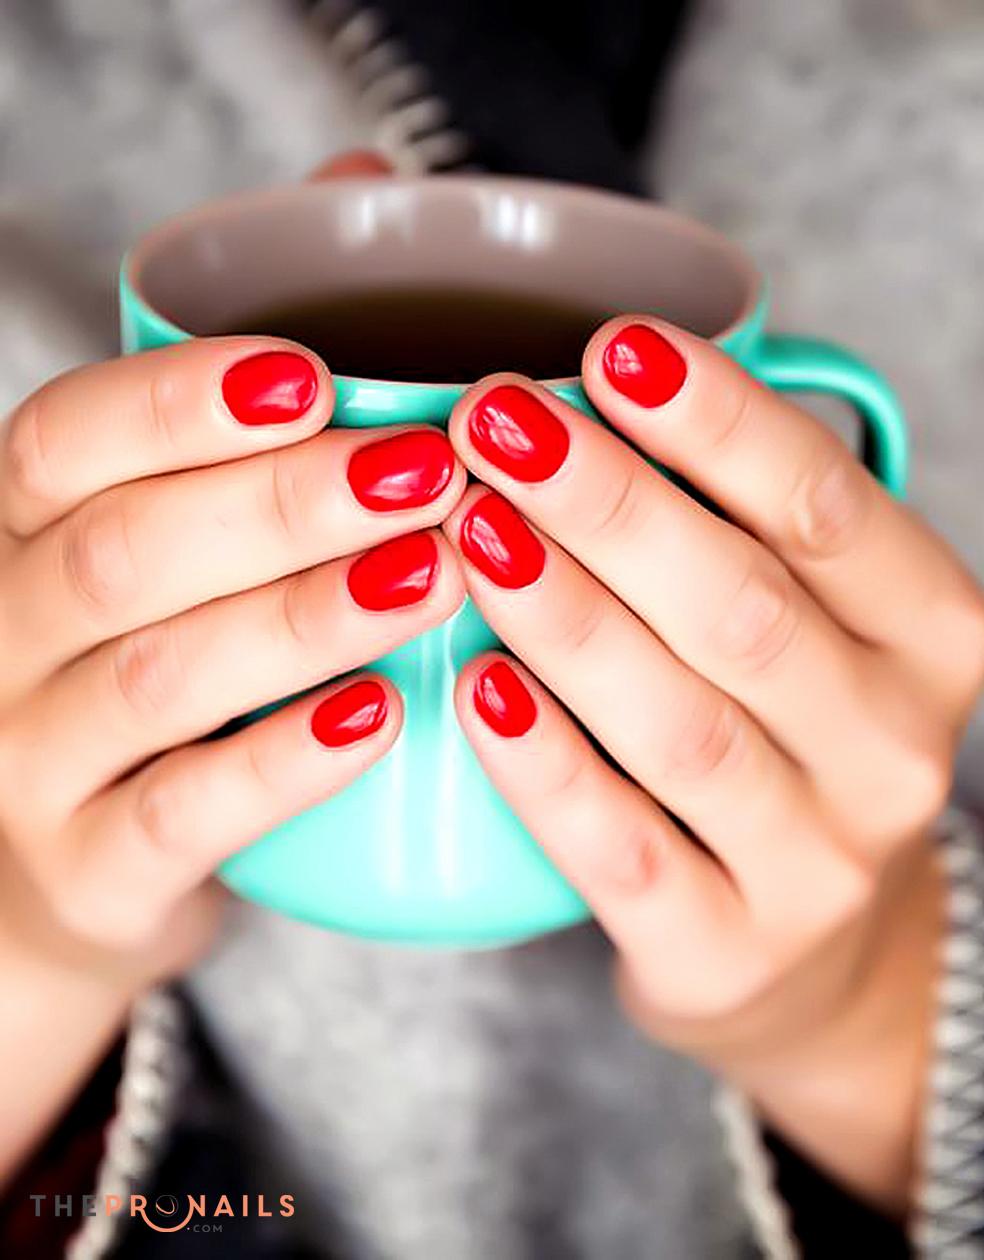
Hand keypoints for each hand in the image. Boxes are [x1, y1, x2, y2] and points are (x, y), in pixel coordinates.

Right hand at [0, 338, 464, 987]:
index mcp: (16, 544)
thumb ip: (232, 511)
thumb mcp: (155, 589)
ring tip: (430, 575)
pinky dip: (286, 760)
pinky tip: (382, 714)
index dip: (180, 404)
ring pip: (159, 676)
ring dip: (306, 617)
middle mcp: (2, 646)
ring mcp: (32, 770)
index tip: (312, 378)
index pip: (62, 445)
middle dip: (284, 504)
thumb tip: (410, 429)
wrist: (64, 883)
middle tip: (422, 475)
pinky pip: (182, 814)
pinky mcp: (88, 878)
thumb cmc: (143, 698)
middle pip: (123, 552)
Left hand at [442, 317, 983, 1212]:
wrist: (798, 945)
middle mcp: (895, 751)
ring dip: (570, 620)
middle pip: (746, 610)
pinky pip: (626, 855)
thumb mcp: (804, 621)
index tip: (611, 347)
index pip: (829, 510)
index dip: (719, 423)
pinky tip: (477, 694)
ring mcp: (818, 866)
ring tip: (471, 533)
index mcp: (934, 636)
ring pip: (684, 729)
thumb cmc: (776, 733)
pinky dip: (549, 771)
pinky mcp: (726, 955)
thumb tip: (583, 386)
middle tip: (496, 426)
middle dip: (612, 506)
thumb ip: (736, 521)